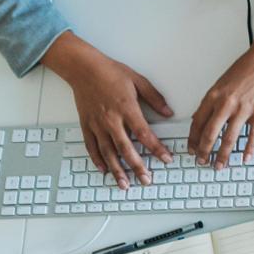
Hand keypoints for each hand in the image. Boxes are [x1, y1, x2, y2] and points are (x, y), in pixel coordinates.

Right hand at [43, 33, 172, 188]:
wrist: (84, 69)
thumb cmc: (111, 72)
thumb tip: (168, 112)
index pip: (144, 134)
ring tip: (124, 184)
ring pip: (108, 152)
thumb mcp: (138, 81)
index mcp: (127, 108)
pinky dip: (97, 160)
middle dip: (137, 167)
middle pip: (126, 149)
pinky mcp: (86, 125)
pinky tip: (104, 170)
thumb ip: (155, 98)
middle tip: (146, 180)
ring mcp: (97, 124)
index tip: (166, 159)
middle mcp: (111, 120)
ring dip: (117, 170)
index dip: (156, 149)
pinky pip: (92, 147)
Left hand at [188, 24, 253, 169]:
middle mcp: (226, 104)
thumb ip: (212, 101)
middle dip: (204, 151)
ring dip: (223, 155)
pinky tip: (245, 157)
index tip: (191, 149)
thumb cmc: (246, 67)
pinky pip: (253, 135)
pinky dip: (249, 148)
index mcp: (213, 96)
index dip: (192, 139)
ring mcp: (243, 108)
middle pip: (210, 134)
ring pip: (229, 138)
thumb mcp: (221, 82)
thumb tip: (203, 118)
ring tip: (219, 165)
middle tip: (201, 161)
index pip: (197, 123)